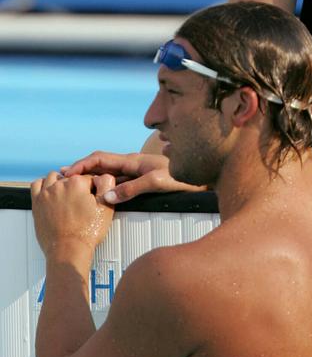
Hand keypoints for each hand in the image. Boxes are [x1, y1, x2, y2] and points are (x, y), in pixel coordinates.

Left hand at [31, 172, 113, 261]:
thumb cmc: (86, 233)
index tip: (93, 198)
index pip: (89, 177)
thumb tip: (103, 176)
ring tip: (68, 194)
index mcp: (77, 184)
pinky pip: (37, 184)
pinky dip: (44, 185)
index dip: (94, 188)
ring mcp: (46, 194)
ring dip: (61, 182)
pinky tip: (51, 192)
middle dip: (78, 186)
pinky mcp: (37, 203)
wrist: (69, 251)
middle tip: (82, 201)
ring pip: (54, 177)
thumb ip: (107, 184)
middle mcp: (60, 185)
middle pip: (72, 177)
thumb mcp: (106, 207)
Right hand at [60, 151, 204, 204]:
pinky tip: (98, 197)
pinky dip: (105, 188)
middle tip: (63, 181)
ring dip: (92, 180)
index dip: (81, 165)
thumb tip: (106, 197)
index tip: (66, 173)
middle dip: (81, 171)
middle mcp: (132, 165)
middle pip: (100, 165)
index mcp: (132, 161)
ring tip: (75, 189)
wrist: (203, 178)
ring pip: (108, 175)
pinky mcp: (142, 182)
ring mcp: (136, 173)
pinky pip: (118, 184)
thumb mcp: (157, 183)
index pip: (100, 158)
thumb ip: (132, 190)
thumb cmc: (182, 179)